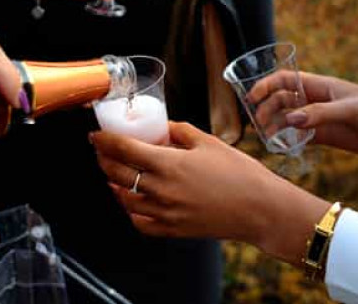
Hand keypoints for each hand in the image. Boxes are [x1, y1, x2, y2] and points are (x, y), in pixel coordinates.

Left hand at [91, 122, 329, 265]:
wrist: (261, 209)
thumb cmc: (240, 174)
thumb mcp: (209, 142)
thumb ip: (180, 131)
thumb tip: (163, 127)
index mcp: (169, 164)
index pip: (123, 149)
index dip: (104, 141)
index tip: (95, 136)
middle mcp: (161, 190)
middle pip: (117, 173)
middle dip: (103, 159)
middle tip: (101, 151)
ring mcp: (165, 213)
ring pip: (124, 198)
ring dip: (113, 184)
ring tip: (113, 174)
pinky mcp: (173, 230)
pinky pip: (140, 222)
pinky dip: (131, 211)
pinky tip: (132, 201)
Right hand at [248, 71, 357, 153]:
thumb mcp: (349, 110)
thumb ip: (319, 114)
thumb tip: (289, 120)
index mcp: (318, 86)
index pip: (284, 80)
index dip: (265, 85)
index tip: (251, 97)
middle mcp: (313, 100)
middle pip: (280, 100)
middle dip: (266, 109)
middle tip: (259, 124)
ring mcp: (316, 118)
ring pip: (286, 118)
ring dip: (273, 125)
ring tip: (266, 137)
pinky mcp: (322, 135)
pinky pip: (297, 136)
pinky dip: (286, 140)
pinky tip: (280, 147)